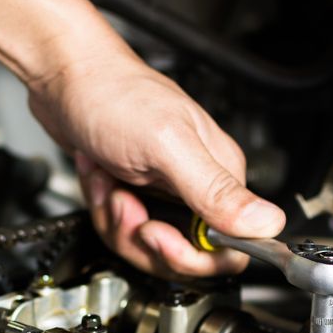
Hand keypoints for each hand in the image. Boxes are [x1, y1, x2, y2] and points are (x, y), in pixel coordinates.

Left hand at [28, 52, 284, 277]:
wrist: (64, 76)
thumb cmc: (113, 94)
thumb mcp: (167, 145)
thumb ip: (215, 190)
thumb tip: (267, 224)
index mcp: (219, 175)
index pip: (227, 249)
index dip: (190, 256)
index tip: (158, 235)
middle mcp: (197, 186)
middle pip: (182, 254)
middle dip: (141, 238)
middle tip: (125, 204)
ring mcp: (165, 191)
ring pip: (146, 245)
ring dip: (116, 219)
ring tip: (108, 182)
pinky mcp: (138, 191)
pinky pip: (123, 227)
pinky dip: (103, 207)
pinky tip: (99, 176)